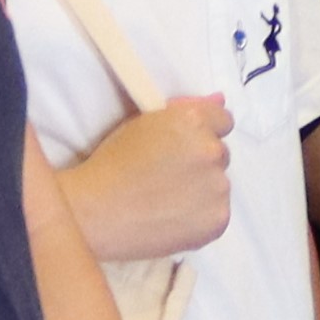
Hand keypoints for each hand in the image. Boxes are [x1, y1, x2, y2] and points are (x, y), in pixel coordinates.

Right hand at [60, 96, 235, 264]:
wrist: (96, 213)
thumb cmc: (111, 165)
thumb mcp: (142, 124)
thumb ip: (184, 111)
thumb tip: (220, 100)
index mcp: (192, 121)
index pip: (223, 120)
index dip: (203, 133)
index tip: (185, 147)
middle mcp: (211, 150)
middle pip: (221, 153)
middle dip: (201, 163)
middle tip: (167, 176)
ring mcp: (218, 187)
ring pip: (219, 185)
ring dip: (202, 190)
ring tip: (166, 201)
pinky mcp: (218, 219)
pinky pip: (217, 212)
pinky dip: (201, 216)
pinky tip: (172, 217)